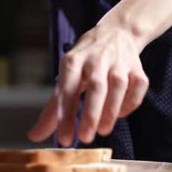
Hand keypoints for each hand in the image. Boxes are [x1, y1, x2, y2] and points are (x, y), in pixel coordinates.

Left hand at [27, 25, 148, 145]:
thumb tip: (34, 135)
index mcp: (73, 60)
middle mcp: (96, 59)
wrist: (116, 32)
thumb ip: (53, 108)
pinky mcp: (137, 67)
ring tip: (102, 131)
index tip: (64, 138)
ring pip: (118, 86)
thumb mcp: (66, 77)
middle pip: (96, 86)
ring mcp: (119, 62)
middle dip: (91, 114)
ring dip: (111, 110)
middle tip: (85, 138)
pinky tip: (120, 114)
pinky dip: (130, 103)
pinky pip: (138, 86)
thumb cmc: (85, 61)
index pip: (67, 88)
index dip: (65, 113)